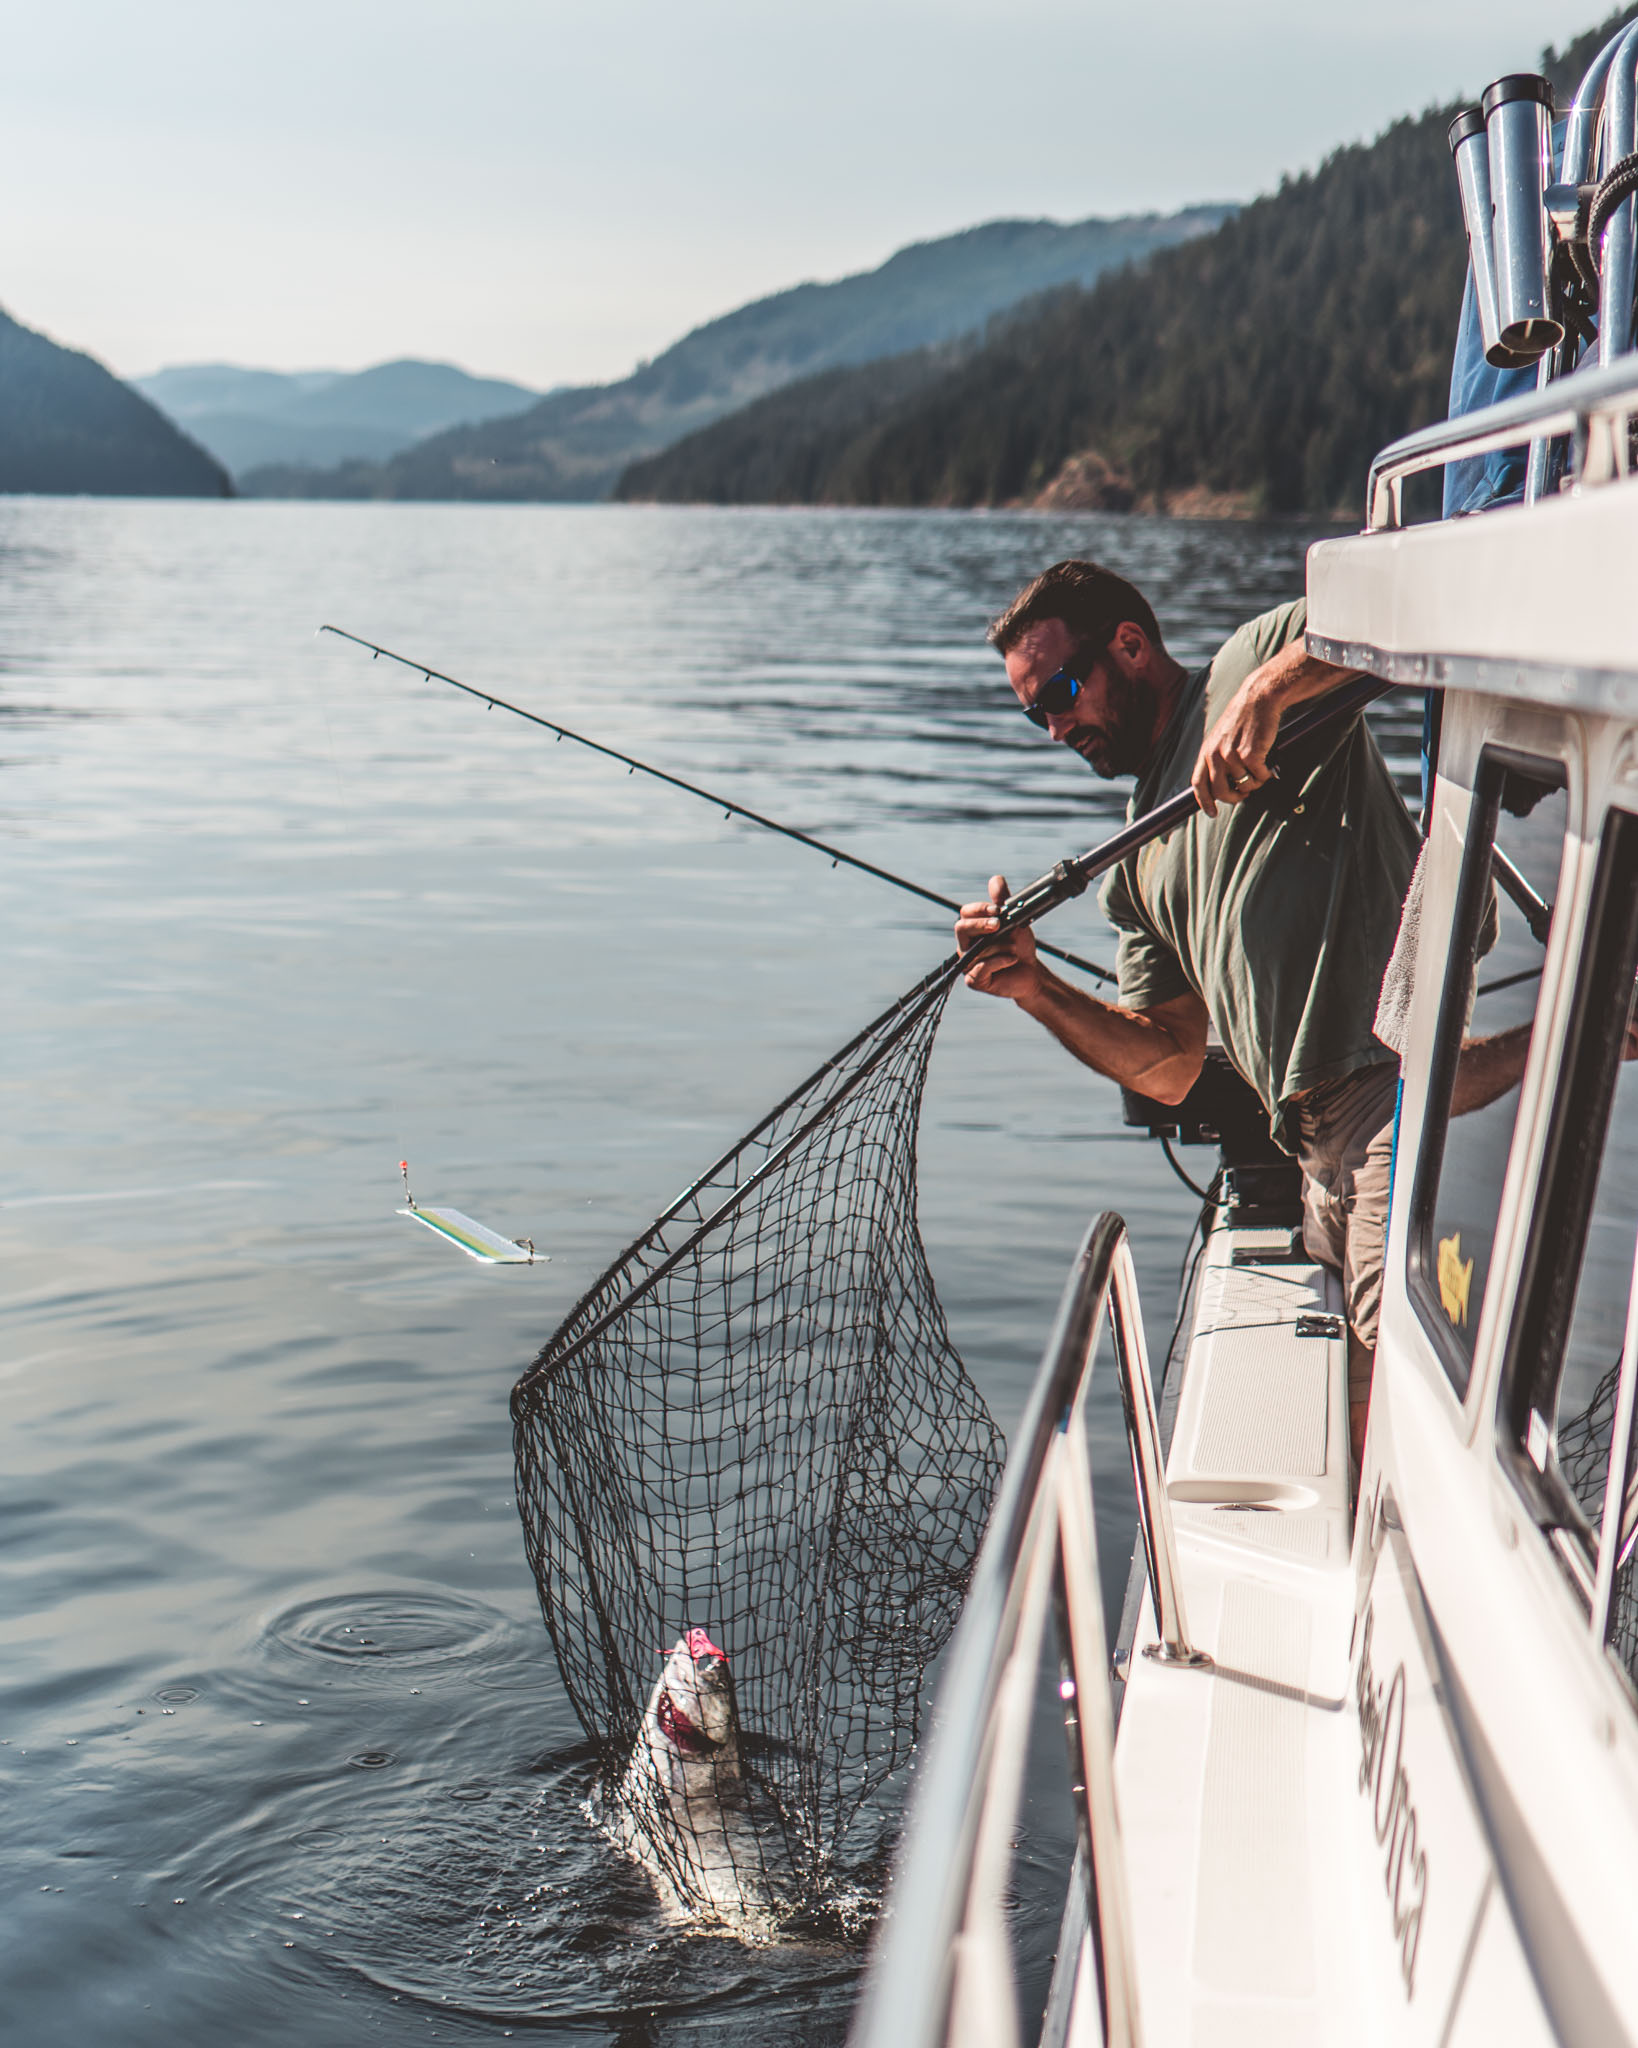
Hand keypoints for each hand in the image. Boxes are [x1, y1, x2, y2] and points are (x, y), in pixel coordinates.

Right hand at [956, 875, 1041, 1001]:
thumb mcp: (1014, 920)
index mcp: (973, 929)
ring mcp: (968, 963)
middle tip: (999, 924)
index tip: (997, 909)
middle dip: (981, 924)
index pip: (966, 913)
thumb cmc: (1019, 946)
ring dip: (999, 946)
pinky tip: (1011, 959)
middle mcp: (966, 945)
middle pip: (961, 928)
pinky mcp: (975, 980)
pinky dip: (999, 961)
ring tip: (1013, 947)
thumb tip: (995, 880)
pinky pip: (980, 968)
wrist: (1031, 971)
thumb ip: (1003, 900)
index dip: (979, 909)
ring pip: (975, 949)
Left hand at [1192, 667, 1281, 815]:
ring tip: (1260, 770)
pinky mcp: (1250, 754)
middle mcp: (1215, 754)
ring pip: (1244, 785)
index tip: (1211, 813)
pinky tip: (1269, 765)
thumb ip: (1217, 758)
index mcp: (1206, 751)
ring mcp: (1231, 755)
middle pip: (1220, 791)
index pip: (1198, 783)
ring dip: (1255, 783)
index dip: (1204, 801)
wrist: (1258, 698)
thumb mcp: (1221, 737)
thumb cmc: (1242, 719)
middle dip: (1234, 797)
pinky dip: (1266, 775)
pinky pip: (1259, 777)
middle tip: (1245, 793)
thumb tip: (1223, 784)